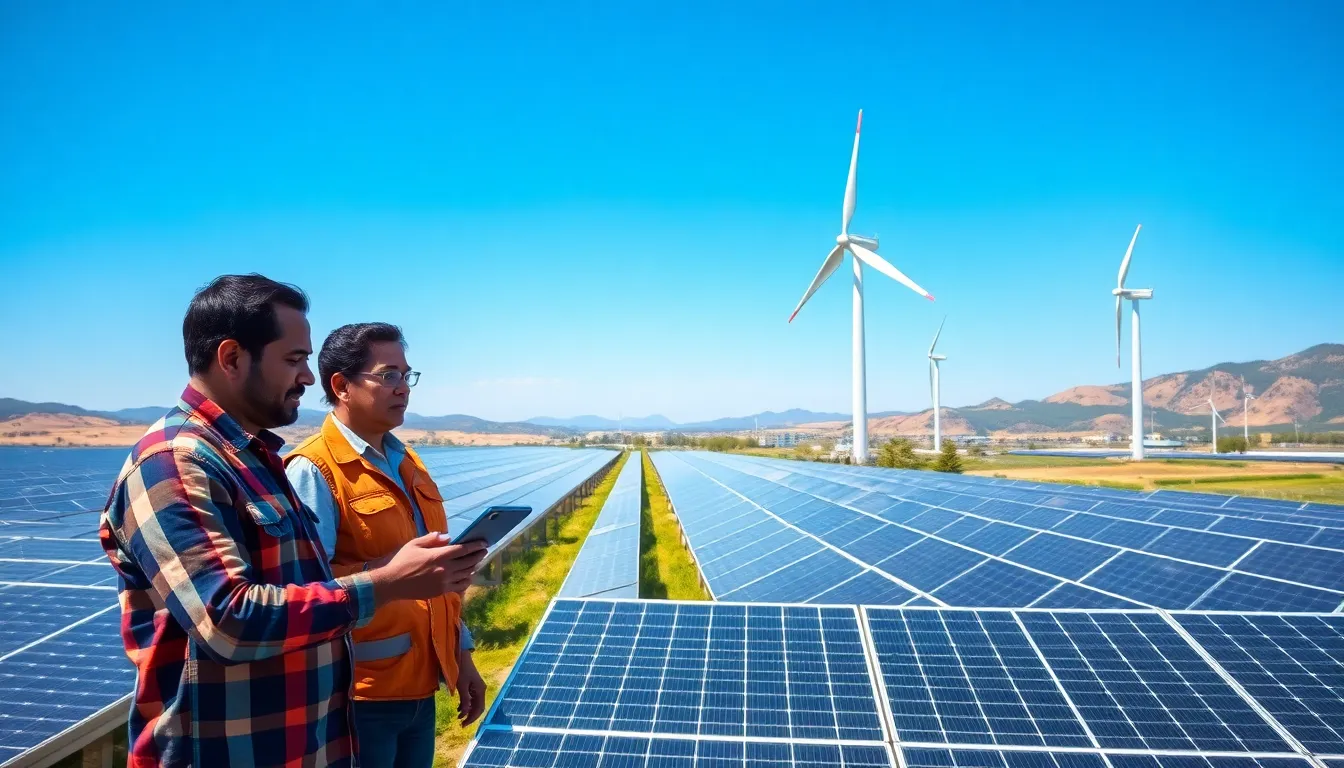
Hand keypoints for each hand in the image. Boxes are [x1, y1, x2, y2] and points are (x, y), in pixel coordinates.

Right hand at [368, 533, 486, 604]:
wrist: (391, 583)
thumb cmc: (401, 561)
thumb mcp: (415, 544)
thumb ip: (432, 539)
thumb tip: (448, 537)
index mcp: (439, 555)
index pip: (463, 550)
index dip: (475, 546)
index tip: (484, 542)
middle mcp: (445, 569)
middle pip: (468, 562)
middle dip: (478, 555)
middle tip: (484, 551)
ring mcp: (444, 582)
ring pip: (466, 574)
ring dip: (473, 567)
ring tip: (477, 563)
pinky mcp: (441, 591)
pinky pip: (459, 586)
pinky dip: (466, 581)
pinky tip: (467, 577)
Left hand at [456, 648, 485, 725]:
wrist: (462, 657)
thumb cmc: (461, 670)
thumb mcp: (461, 686)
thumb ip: (465, 699)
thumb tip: (466, 713)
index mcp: (480, 690)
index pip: (479, 709)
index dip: (472, 718)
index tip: (463, 725)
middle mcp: (481, 690)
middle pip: (478, 708)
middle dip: (470, 716)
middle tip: (460, 723)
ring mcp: (478, 688)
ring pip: (474, 704)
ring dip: (467, 711)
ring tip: (458, 716)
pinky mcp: (473, 686)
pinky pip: (471, 699)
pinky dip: (466, 705)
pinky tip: (459, 708)